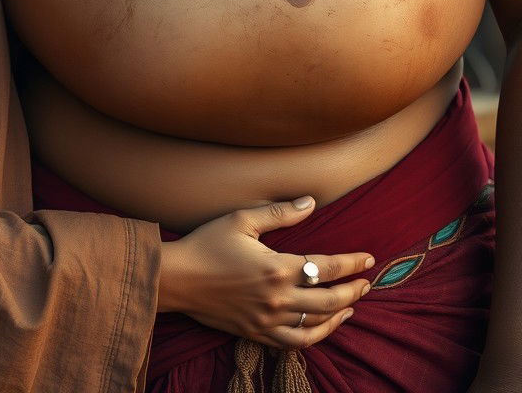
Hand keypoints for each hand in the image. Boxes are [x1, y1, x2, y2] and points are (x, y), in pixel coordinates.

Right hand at [158, 197, 372, 349]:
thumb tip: (311, 202)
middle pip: (330, 300)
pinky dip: (316, 337)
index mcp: (278, 268)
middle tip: (367, 283)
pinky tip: (323, 327)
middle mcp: (278, 298)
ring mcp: (268, 320)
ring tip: (351, 305)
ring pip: (317, 325)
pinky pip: (296, 343)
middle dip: (354, 291)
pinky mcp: (257, 333)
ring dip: (340, 315)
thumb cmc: (206, 244)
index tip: (368, 258)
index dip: (352, 263)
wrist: (177, 278)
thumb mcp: (241, 220)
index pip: (328, 267)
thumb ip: (280, 213)